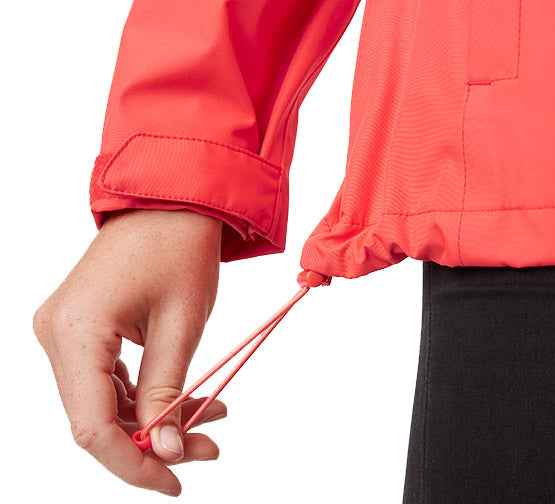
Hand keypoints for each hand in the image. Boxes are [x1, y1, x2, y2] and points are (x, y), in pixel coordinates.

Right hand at [34, 210, 224, 495]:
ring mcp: (64, 333)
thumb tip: (166, 450)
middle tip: (207, 449)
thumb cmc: (179, 249)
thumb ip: (168, 391)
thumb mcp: (182, 325)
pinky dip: (147, 396)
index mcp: (75, 332)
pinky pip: (108, 381)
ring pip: (104, 404)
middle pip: (96, 420)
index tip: (175, 483)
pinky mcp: (81, 330)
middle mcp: (56, 335)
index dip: (132, 464)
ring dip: (155, 419)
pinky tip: (190, 400)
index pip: (92, 427)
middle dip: (153, 441)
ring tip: (210, 418)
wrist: (170, 201)